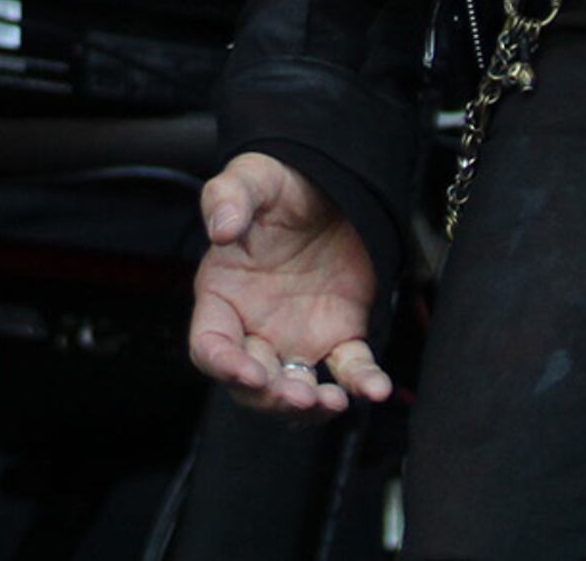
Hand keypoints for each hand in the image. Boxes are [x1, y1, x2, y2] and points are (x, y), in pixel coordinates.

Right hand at [188, 151, 392, 416]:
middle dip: (270, 397)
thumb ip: (228, 197)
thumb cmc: (279, 185)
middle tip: (296, 394)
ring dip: (309, 407)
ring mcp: (298, 336)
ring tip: (330, 402)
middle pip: (251, 383)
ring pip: (297, 389)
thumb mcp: (250, 177)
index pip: (209, 345)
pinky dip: (363, 383)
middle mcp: (255, 326)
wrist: (328, 184)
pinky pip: (349, 369)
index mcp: (223, 296)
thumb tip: (220, 230)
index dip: (223, 365)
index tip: (247, 372)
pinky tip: (376, 389)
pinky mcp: (340, 333)